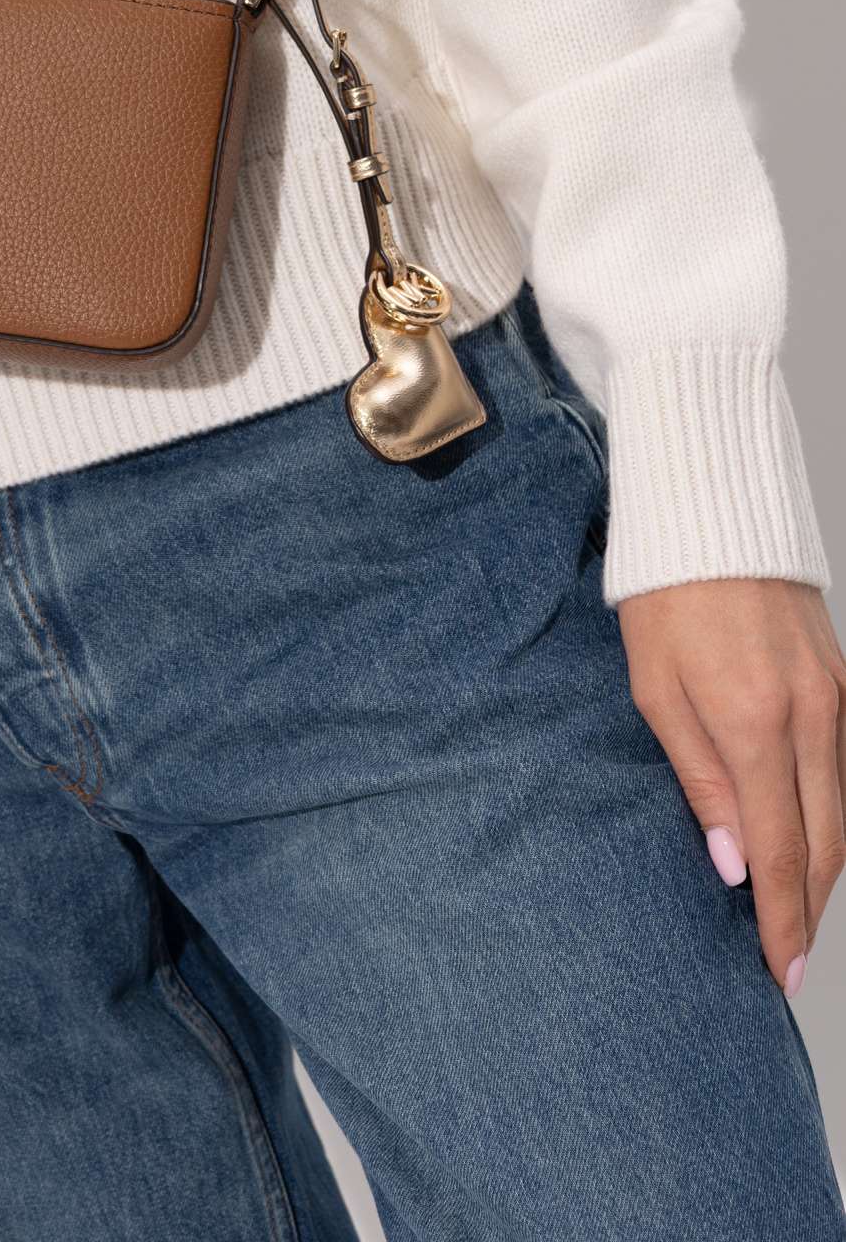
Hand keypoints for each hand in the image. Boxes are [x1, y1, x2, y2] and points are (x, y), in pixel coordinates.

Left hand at [618, 578, 845, 994]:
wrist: (711, 511)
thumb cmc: (665, 597)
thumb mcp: (657, 692)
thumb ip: (701, 782)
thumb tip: (736, 865)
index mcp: (756, 722)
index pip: (784, 851)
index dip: (786, 921)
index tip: (782, 972)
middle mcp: (812, 715)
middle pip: (828, 843)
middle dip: (810, 909)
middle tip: (790, 959)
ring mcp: (838, 695)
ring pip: (844, 808)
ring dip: (823, 866)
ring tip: (795, 911)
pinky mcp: (844, 677)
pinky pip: (845, 766)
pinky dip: (832, 812)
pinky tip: (810, 834)